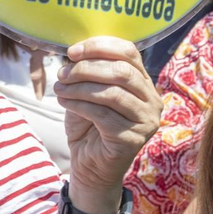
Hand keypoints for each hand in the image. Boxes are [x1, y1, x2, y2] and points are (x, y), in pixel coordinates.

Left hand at [54, 36, 161, 209]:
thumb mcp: (88, 93)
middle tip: (62, 73)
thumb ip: (87, 73)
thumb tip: (73, 53)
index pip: (129, 52)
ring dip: (80, 87)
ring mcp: (146, 121)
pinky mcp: (133, 139)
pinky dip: (79, 104)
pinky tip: (64, 102)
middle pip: (121, 71)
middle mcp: (152, 101)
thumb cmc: (89, 127)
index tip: (72, 51)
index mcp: (143, 83)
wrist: (90, 166)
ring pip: (113, 92)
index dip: (99, 46)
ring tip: (60, 88)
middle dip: (87, 68)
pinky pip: (102, 114)